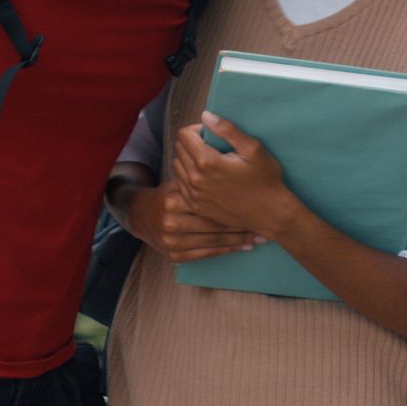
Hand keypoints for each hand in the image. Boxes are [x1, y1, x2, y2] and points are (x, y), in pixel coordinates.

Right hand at [112, 179, 259, 262]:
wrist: (142, 216)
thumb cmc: (168, 194)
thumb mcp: (179, 179)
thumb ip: (198, 172)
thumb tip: (222, 150)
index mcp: (175, 199)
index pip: (211, 202)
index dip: (236, 202)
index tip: (257, 203)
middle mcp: (172, 221)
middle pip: (215, 224)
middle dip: (241, 225)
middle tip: (264, 225)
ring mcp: (172, 240)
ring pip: (214, 240)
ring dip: (239, 240)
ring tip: (259, 237)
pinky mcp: (175, 255)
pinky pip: (207, 253)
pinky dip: (227, 250)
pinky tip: (243, 247)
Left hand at [170, 113, 300, 237]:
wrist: (269, 213)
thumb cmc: (265, 179)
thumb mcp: (253, 149)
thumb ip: (228, 130)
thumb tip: (206, 116)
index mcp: (207, 162)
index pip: (184, 135)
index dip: (196, 129)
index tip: (211, 134)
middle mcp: (195, 179)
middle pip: (179, 148)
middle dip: (192, 142)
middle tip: (212, 146)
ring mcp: (194, 195)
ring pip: (177, 166)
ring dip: (188, 159)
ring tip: (208, 161)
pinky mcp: (195, 206)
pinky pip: (180, 184)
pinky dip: (188, 176)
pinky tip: (205, 177)